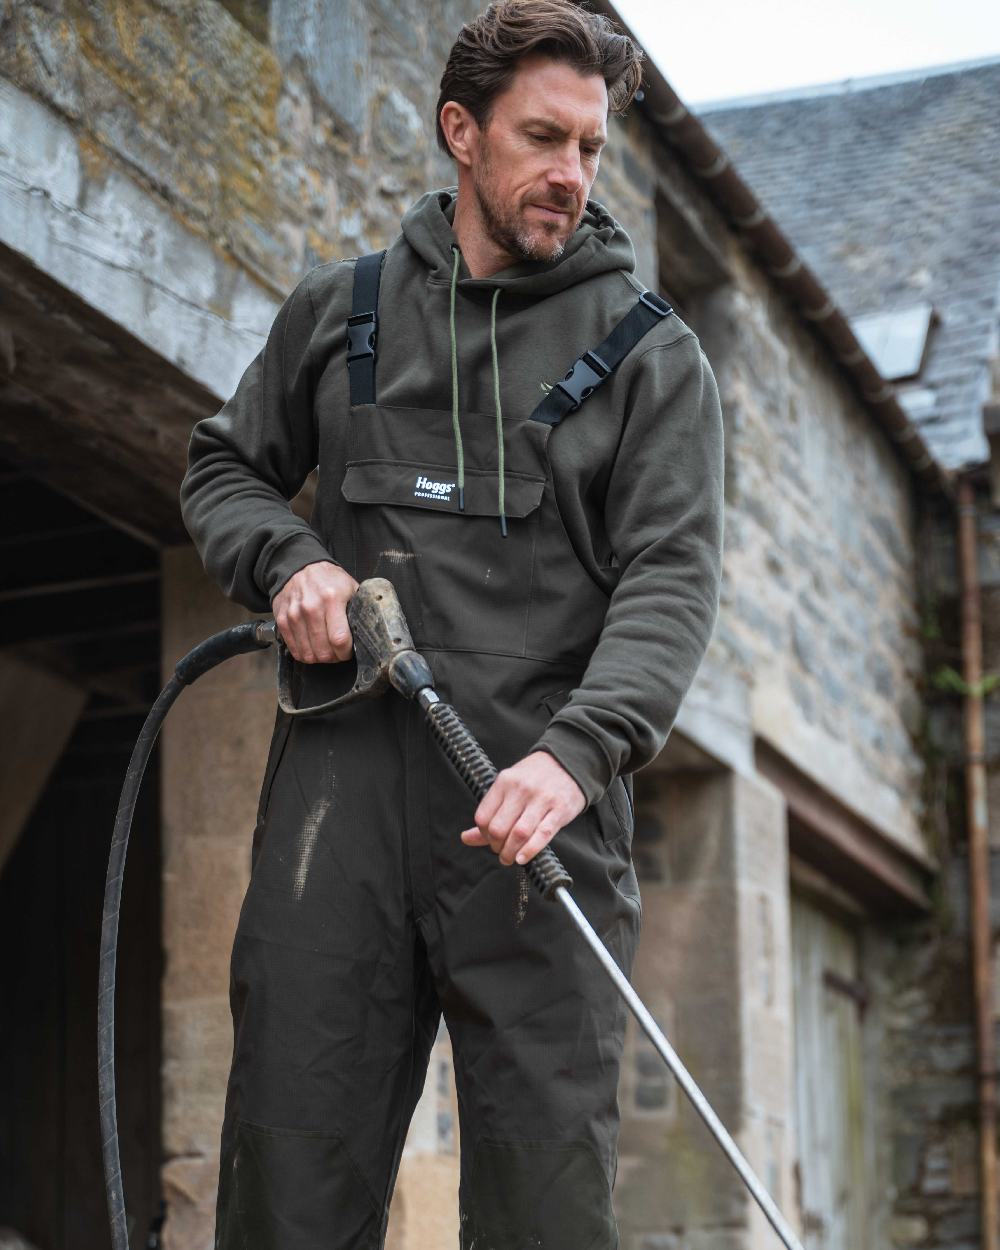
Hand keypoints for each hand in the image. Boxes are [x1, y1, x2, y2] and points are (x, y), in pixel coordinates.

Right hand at [272, 561, 359, 662]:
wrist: (300, 567)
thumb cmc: (329, 580)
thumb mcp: (351, 587)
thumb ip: (360, 609)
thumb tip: (369, 632)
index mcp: (332, 599)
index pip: (339, 639)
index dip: (346, 652)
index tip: (349, 651)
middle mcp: (311, 607)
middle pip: (323, 651)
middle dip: (334, 657)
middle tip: (338, 652)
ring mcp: (294, 615)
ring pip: (308, 654)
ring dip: (319, 658)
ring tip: (326, 649)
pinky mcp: (282, 620)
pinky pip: (295, 650)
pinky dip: (305, 654)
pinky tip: (312, 647)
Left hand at [460, 751, 585, 865]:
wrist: (568, 763)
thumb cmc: (535, 778)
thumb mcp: (508, 786)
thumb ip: (489, 813)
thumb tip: (466, 838)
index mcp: (504, 782)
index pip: (483, 817)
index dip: (483, 835)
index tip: (490, 841)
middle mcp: (521, 789)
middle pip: (498, 828)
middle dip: (497, 847)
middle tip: (502, 852)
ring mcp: (542, 799)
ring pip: (519, 834)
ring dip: (511, 852)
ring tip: (511, 857)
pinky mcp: (560, 810)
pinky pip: (542, 835)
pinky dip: (530, 851)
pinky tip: (523, 858)